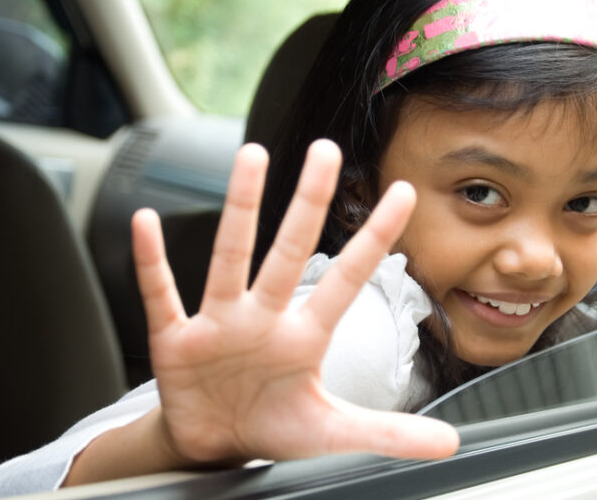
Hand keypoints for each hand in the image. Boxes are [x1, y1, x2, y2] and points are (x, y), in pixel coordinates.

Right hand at [134, 139, 457, 465]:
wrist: (212, 445)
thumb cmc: (272, 425)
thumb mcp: (332, 431)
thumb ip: (389, 431)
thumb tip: (450, 442)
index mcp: (304, 335)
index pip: (347, 279)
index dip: (375, 239)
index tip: (404, 193)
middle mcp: (264, 317)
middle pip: (290, 251)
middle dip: (309, 202)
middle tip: (326, 151)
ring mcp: (219, 323)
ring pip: (231, 257)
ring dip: (241, 208)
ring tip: (252, 158)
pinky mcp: (175, 339)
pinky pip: (161, 294)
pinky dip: (151, 261)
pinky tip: (145, 223)